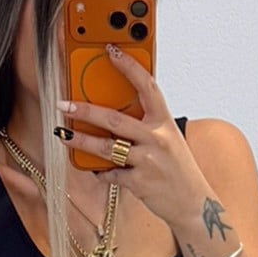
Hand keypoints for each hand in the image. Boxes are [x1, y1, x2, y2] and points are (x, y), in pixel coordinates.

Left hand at [58, 45, 204, 227]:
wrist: (193, 204)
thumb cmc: (179, 170)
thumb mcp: (169, 140)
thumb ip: (147, 126)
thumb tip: (114, 115)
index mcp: (165, 123)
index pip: (147, 87)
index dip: (129, 67)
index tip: (111, 52)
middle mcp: (157, 139)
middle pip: (114, 119)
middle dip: (85, 111)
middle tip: (65, 105)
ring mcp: (148, 162)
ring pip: (106, 148)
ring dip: (81, 141)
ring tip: (64, 134)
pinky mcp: (139, 183)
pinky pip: (111, 174)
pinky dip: (101, 172)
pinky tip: (96, 170)